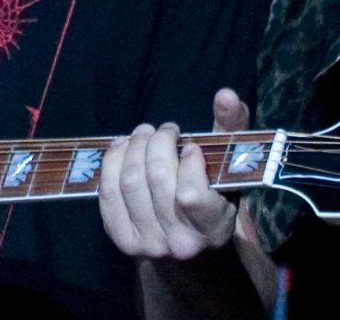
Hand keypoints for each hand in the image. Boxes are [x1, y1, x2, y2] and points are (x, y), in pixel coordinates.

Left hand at [99, 89, 249, 260]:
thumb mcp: (229, 167)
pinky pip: (108, 193)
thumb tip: (226, 94)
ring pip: (130, 182)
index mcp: (212, 228)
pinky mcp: (122, 239)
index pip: (190, 195)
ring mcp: (148, 244)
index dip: (187, 163)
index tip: (191, 146)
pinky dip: (112, 162)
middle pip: (157, 179)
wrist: (190, 240)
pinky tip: (122, 147)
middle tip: (165, 129)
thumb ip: (232, 129)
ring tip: (144, 134)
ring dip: (134, 147)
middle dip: (158, 143)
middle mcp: (179, 243)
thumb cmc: (214, 194)